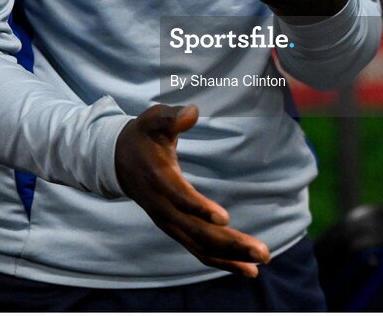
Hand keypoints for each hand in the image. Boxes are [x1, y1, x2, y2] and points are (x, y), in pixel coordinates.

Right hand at [114, 103, 270, 276]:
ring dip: (231, 257)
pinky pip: (198, 250)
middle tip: (262, 252)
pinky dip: (222, 262)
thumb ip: (171, 116)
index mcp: (159, 178)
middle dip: (230, 243)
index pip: (180, 197)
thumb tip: (192, 113)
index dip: (200, 208)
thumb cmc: (144, 135)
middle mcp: (163, 207)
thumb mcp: (153, 118)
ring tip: (260, 262)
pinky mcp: (175, 229)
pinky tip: (246, 270)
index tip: (225, 218)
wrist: (120, 160)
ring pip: (200, 246)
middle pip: (197, 232)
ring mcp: (169, 222)